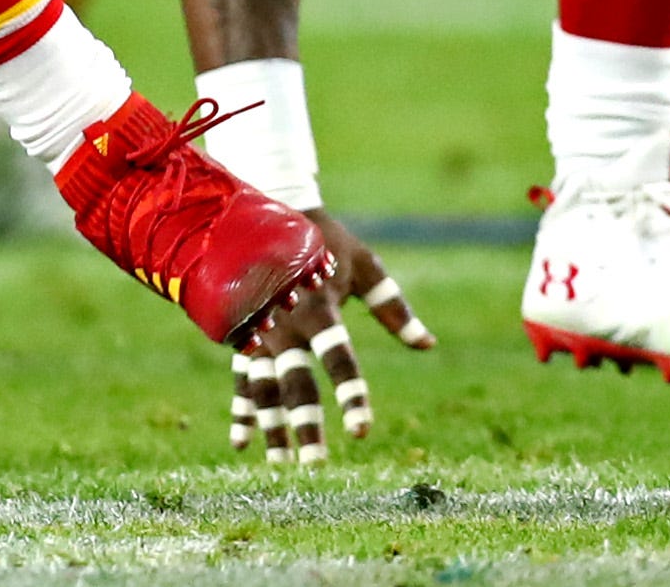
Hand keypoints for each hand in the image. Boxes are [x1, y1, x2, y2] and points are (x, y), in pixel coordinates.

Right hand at [228, 210, 430, 465]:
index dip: (351, 396)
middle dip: (304, 426)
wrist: (263, 206)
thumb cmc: (321, 238)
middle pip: (295, 384)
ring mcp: (258, 331)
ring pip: (264, 388)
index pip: (339, 361)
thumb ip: (394, 307)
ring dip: (272, 428)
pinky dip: (241, 411)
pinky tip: (242, 443)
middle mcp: (284, 325)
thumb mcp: (363, 264)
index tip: (361, 432)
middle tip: (316, 465)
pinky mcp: (241, 334)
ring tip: (282, 464)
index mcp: (318, 308)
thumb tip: (429, 345)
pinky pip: (240, 379)